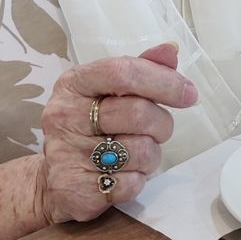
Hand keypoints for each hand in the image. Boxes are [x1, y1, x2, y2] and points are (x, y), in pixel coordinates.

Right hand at [36, 43, 197, 223]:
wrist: (52, 179)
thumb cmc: (88, 125)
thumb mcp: (106, 90)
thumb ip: (140, 69)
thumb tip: (171, 50)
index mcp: (74, 83)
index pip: (124, 72)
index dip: (163, 81)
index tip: (189, 93)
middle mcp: (64, 115)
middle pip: (138, 113)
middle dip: (162, 123)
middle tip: (160, 129)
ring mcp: (66, 154)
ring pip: (141, 151)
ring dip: (152, 154)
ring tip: (138, 152)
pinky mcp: (75, 189)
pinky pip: (130, 184)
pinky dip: (137, 180)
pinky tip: (124, 173)